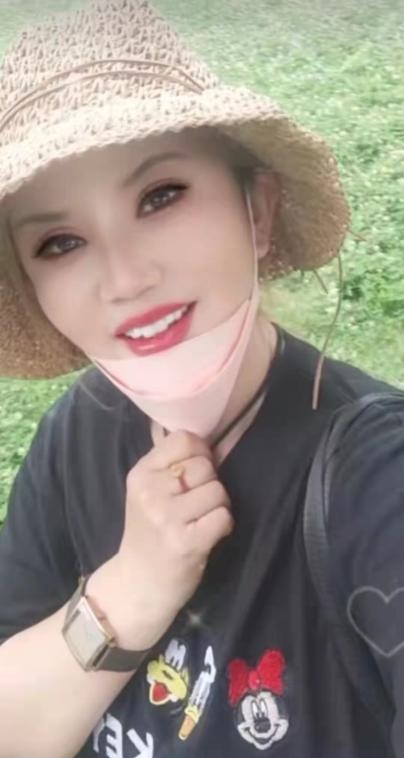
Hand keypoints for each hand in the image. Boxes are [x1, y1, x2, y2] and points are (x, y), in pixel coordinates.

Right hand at [112, 429, 233, 647]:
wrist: (137, 585)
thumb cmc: (149, 534)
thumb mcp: (147, 492)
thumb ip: (169, 464)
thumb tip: (207, 440)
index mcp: (141, 474)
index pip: (184, 439)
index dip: (200, 453)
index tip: (195, 474)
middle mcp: (150, 492)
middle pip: (205, 466)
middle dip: (210, 483)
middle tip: (196, 505)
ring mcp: (167, 517)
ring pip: (218, 490)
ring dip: (219, 506)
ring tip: (202, 521)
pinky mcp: (186, 542)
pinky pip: (224, 516)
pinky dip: (223, 525)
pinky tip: (209, 535)